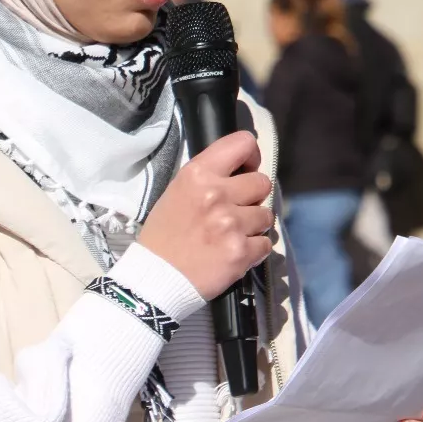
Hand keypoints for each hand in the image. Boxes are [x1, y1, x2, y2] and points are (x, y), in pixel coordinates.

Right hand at [137, 131, 273, 299]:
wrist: (156, 277)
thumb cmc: (164, 234)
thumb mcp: (178, 192)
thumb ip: (209, 177)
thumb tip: (240, 173)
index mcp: (199, 174)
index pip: (243, 143)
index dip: (251, 156)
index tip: (246, 169)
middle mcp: (217, 194)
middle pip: (262, 183)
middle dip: (253, 197)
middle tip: (236, 210)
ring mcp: (231, 224)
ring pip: (267, 215)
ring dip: (254, 225)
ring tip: (232, 234)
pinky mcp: (241, 251)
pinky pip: (265, 244)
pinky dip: (254, 250)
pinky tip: (235, 253)